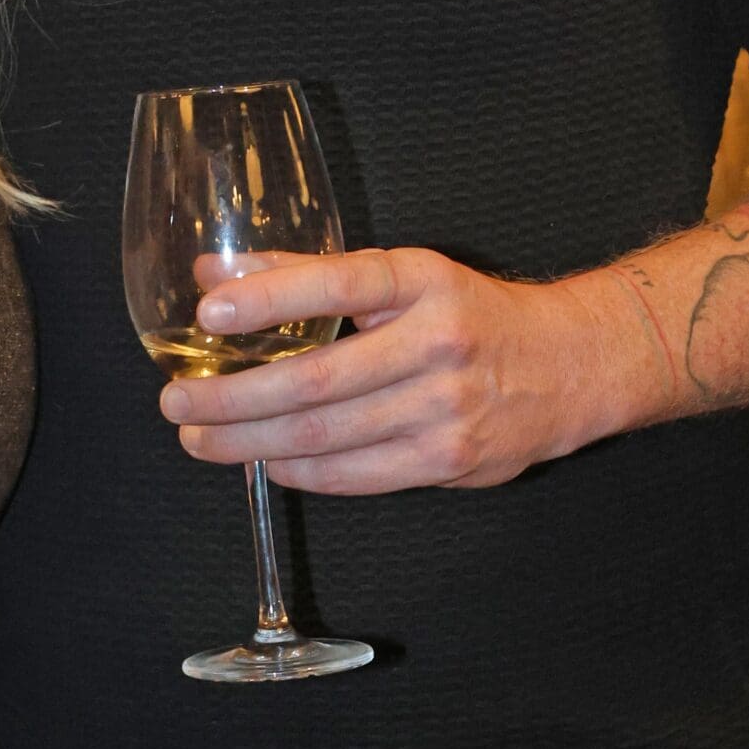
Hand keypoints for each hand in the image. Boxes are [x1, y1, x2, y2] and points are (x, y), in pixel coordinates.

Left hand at [160, 248, 646, 491]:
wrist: (571, 367)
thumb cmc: (469, 314)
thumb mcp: (401, 275)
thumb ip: (306, 273)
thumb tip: (213, 273)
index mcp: (421, 282)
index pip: (338, 284)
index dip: (269, 299)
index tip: (207, 312)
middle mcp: (436, 343)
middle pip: (318, 378)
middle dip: (234, 396)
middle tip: (177, 403)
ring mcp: (446, 410)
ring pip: (329, 436)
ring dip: (252, 442)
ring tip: (200, 439)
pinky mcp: (450, 462)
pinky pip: (358, 475)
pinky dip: (301, 471)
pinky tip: (264, 461)